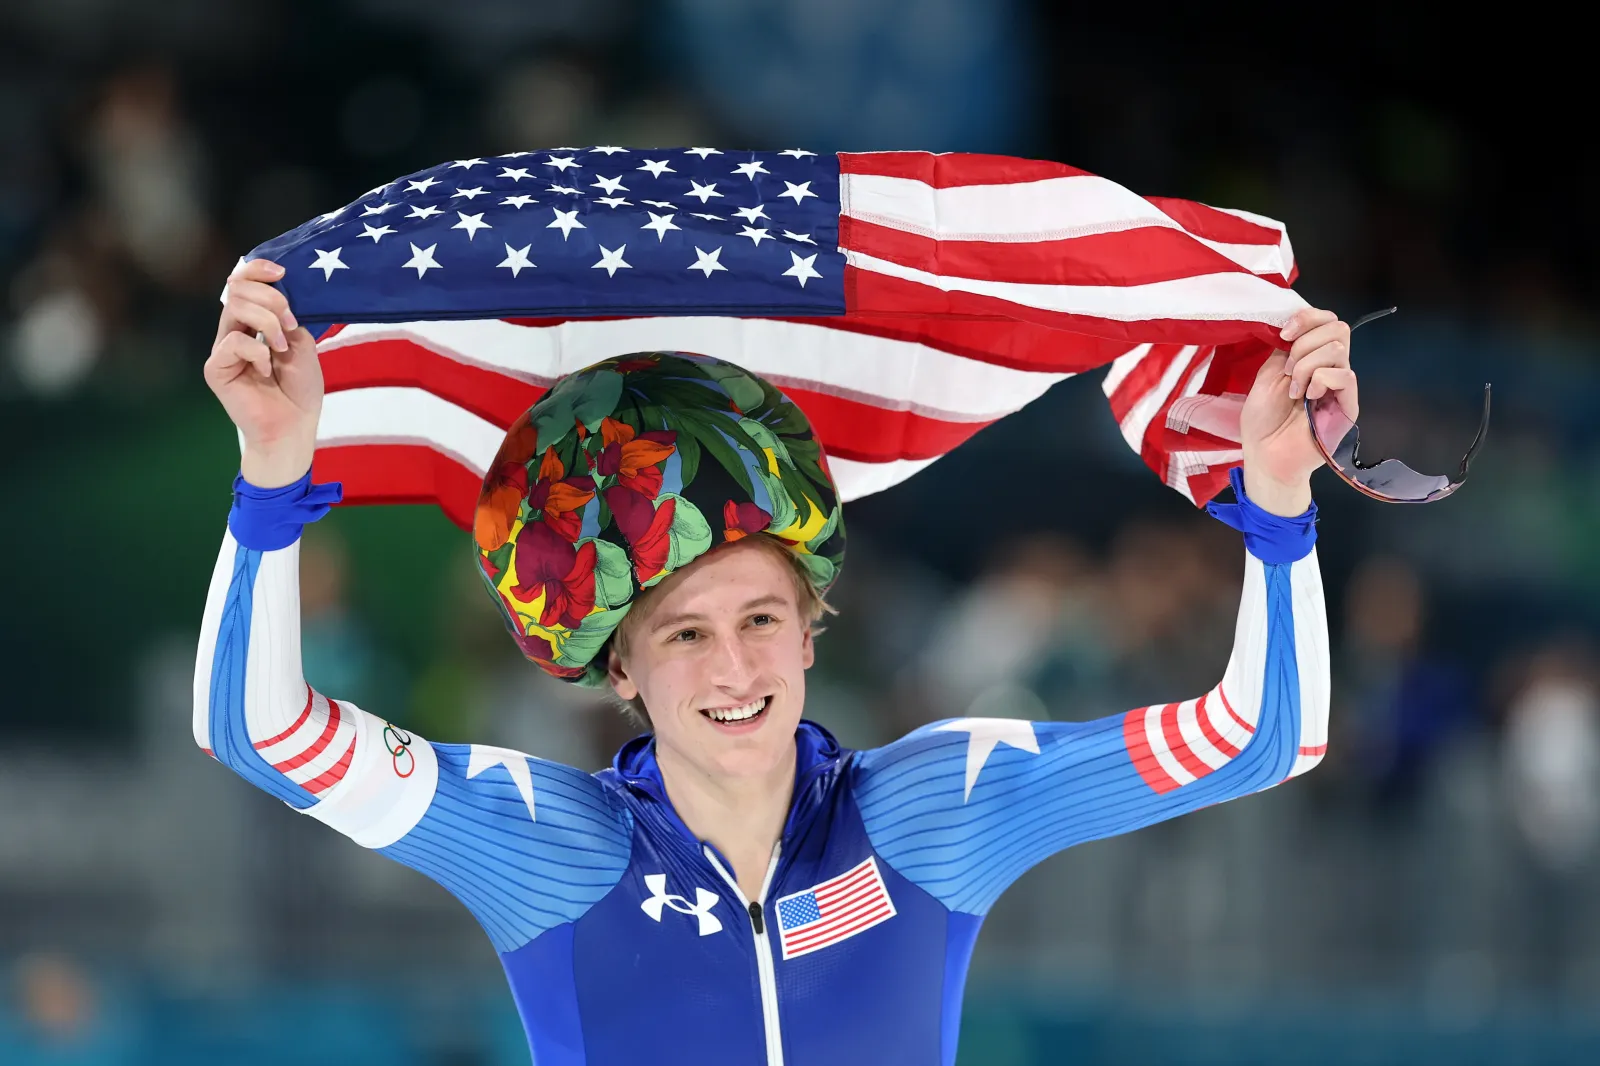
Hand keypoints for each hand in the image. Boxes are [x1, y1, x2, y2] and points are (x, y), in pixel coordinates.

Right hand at [203, 258, 323, 486]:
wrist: (294, 428)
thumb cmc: (300, 391)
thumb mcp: (303, 345)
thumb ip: (287, 318)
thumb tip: (277, 296)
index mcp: (253, 323)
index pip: (243, 283)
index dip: (257, 270)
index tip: (282, 272)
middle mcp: (234, 332)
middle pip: (238, 290)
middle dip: (271, 298)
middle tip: (291, 322)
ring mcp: (223, 350)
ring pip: (234, 309)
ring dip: (267, 321)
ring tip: (284, 347)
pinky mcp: (215, 369)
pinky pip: (233, 343)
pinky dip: (258, 352)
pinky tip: (267, 370)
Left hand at [1238, 307, 1359, 515]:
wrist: (1265, 456)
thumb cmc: (1262, 421)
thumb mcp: (1267, 375)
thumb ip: (1285, 349)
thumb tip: (1296, 326)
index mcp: (1311, 358)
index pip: (1326, 321)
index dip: (1307, 318)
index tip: (1283, 334)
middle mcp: (1330, 368)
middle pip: (1338, 329)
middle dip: (1305, 343)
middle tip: (1287, 370)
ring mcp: (1341, 386)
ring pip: (1338, 349)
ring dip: (1307, 365)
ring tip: (1293, 390)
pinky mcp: (1348, 405)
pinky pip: (1345, 375)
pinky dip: (1320, 379)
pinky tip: (1306, 398)